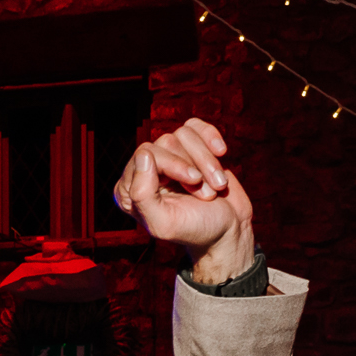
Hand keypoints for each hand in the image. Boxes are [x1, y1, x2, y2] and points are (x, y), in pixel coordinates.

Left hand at [111, 118, 255, 283]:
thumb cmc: (194, 229)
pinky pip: (194, 126)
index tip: (195, 182)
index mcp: (129, 190)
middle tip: (208, 192)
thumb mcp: (164, 223)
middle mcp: (144, 170)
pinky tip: (222, 153)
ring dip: (207, 161)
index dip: (174, 165)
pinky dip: (211, 137)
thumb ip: (143, 194)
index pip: (145, 154)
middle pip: (165, 142)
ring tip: (217, 185)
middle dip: (193, 166)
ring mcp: (167, 157)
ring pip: (184, 135)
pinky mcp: (187, 148)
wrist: (226, 229)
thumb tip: (143, 154)